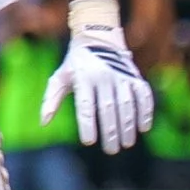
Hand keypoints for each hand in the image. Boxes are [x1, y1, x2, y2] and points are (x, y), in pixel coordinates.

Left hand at [41, 0, 153, 153]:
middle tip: (111, 150)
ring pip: (126, 104)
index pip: (86, 106)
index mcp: (83, 78)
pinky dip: (145, 111)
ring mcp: (121, 76)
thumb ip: (51, 100)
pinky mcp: (135, 76)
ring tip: (127, 144)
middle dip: (110, 131)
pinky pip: (143, 95)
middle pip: (108, 108)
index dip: (88, 124)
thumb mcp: (59, 78)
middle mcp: (103, 77)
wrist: (97, 38)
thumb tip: (43, 122)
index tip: (89, 141)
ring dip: (128, 125)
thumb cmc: (75, 65)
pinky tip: (144, 127)